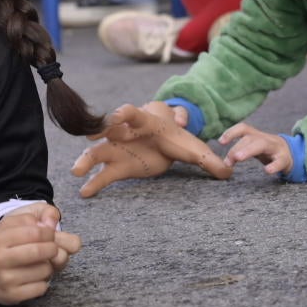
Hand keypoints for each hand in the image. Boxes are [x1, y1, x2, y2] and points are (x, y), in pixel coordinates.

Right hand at [0, 203, 71, 305]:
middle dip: (53, 248)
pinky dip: (44, 281)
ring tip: (40, 263)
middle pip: (40, 251)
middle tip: (52, 248)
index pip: (36, 231)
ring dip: (49, 265)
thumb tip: (53, 222)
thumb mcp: (22, 220)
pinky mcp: (12, 295)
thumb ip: (43, 212)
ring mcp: (4, 279)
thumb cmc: (10, 243)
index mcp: (0, 237)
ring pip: (44, 270)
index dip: (49, 232)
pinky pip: (42, 287)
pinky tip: (35, 276)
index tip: (50, 234)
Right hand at [71, 101, 232, 197]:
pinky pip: (103, 175)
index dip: (123, 114)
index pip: (132, 113)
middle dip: (99, 133)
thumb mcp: (195, 148)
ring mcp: (120, 149)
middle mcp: (127, 133)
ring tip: (76, 172)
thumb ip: (210, 161)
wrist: (167, 143)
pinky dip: (94, 183)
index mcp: (145, 122)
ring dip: (87, 160)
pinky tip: (84, 193)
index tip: (115, 117)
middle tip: (89, 137)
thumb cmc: (179, 139)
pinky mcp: (119, 166)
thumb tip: (230, 173)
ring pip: (100, 153)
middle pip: (110, 131)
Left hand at [218, 121, 293, 175]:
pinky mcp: (285, 159)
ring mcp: (276, 148)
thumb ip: (240, 150)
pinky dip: (274, 165)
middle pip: (250, 138)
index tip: (220, 142)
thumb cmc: (268, 151)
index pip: (243, 128)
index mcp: (257, 136)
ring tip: (238, 158)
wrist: (292, 154)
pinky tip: (267, 171)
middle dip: (237, 147)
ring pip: (262, 145)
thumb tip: (225, 161)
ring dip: (248, 150)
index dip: (231, 132)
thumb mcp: (254, 146)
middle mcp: (266, 139)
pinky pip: (280, 161)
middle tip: (228, 160)